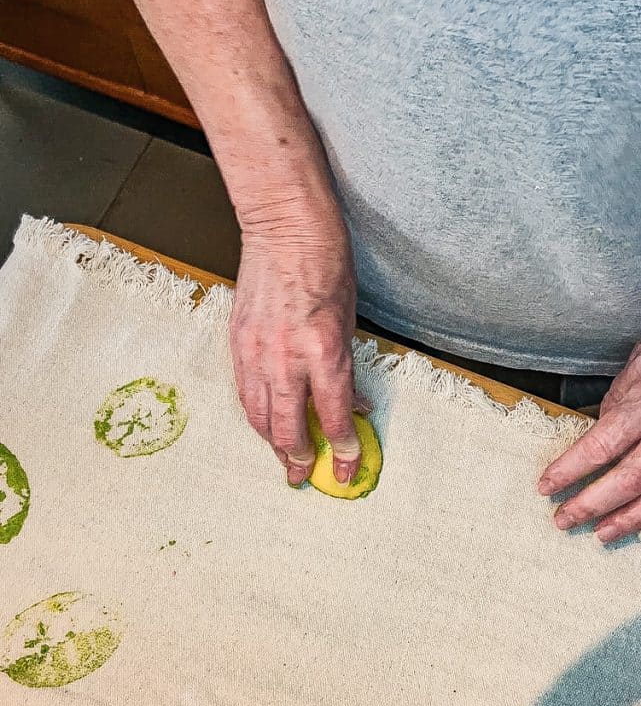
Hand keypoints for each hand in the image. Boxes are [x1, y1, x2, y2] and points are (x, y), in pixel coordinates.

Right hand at [231, 194, 368, 486]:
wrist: (284, 229)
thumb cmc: (327, 265)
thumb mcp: (351, 319)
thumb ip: (346, 367)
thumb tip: (352, 403)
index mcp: (324, 350)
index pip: (333, 416)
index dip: (342, 449)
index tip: (348, 468)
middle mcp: (287, 358)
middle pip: (288, 428)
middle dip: (300, 459)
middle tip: (306, 477)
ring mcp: (257, 352)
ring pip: (260, 416)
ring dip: (273, 444)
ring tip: (285, 461)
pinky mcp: (238, 343)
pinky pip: (245, 393)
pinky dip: (256, 415)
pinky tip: (265, 426)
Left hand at [538, 343, 640, 542]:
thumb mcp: (635, 373)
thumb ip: (616, 407)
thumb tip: (594, 436)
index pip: (601, 445)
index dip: (571, 469)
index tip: (546, 485)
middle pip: (630, 478)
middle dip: (593, 503)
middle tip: (563, 519)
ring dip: (628, 519)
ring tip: (601, 533)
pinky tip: (635, 521)